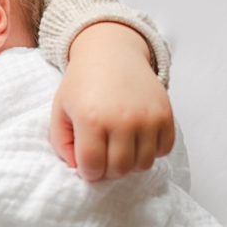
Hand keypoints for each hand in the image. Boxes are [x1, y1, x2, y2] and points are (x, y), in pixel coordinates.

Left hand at [49, 22, 174, 181]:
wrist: (111, 53)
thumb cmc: (82, 83)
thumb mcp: (60, 109)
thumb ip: (61, 142)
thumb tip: (78, 167)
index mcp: (91, 119)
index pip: (93, 166)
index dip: (88, 172)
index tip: (87, 166)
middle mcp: (122, 120)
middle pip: (119, 169)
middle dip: (108, 171)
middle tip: (103, 158)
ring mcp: (147, 118)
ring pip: (143, 164)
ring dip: (130, 163)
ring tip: (118, 148)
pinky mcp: (166, 115)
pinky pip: (163, 150)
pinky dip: (151, 151)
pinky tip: (136, 139)